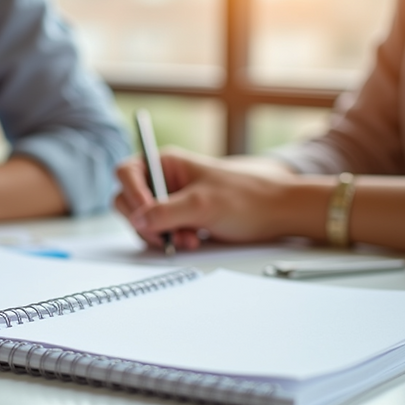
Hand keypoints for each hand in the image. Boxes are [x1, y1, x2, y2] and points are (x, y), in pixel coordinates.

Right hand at [114, 148, 293, 250]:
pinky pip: (159, 232)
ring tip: (187, 239)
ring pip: (143, 221)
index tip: (144, 215)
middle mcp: (165, 179)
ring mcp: (171, 200)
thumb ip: (166, 212)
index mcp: (167, 163)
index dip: (132, 194)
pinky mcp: (179, 219)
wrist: (277, 213)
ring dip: (160, 235)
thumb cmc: (247, 198)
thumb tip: (137, 220)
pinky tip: (192, 241)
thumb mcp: (202, 204)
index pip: (127, 172)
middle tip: (165, 234)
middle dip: (146, 221)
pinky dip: (170, 240)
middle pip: (129, 201)